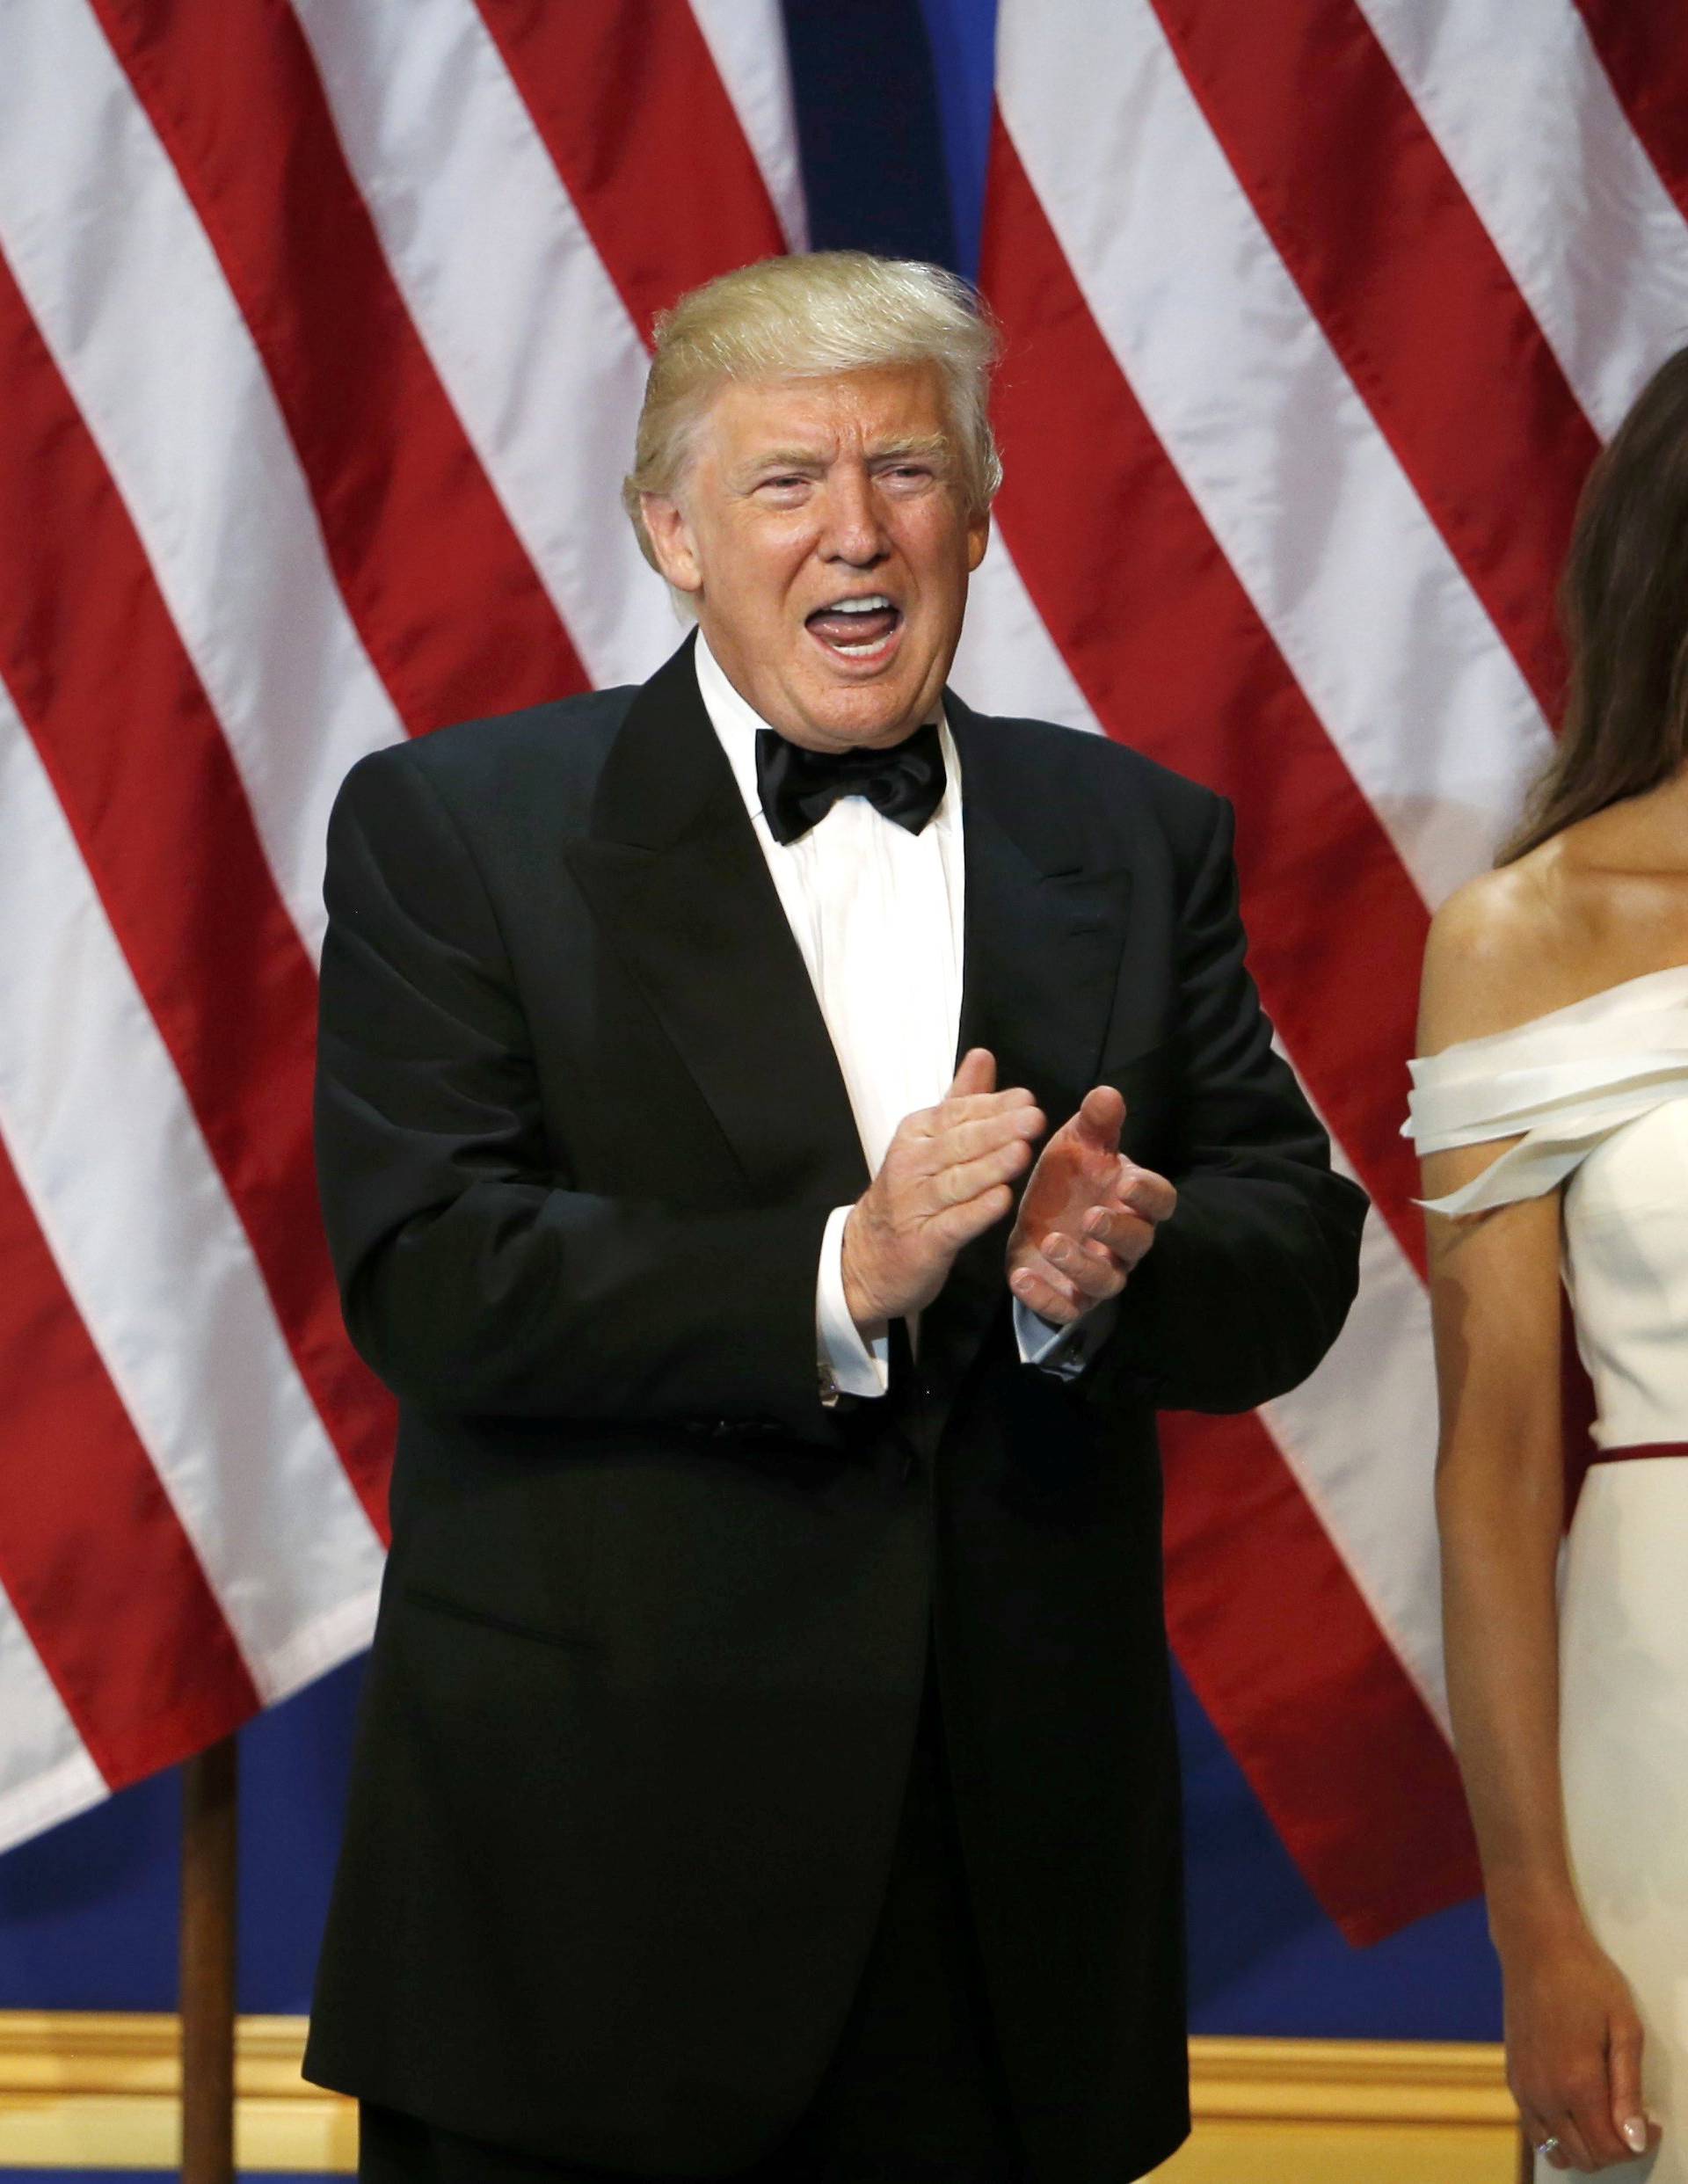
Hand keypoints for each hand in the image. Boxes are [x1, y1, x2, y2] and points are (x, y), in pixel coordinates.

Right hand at [842, 1049, 1043, 1330]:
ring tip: (1022, 1152)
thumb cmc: (911, 1193)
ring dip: (990, 1167)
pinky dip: (976, 1212)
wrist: (868, 1256)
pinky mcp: (923, 1243)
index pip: (956, 1115)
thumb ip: (961, 1101)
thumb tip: (983, 1055)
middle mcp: (912, 1166)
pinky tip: (1001, 1200)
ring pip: (957, 1182)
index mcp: (916, 1135)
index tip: (1027, 1099)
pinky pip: (953, 1224)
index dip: (992, 1106)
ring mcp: (915, 1205)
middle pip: (958, 1144)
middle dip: (997, 1130)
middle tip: (1033, 1119)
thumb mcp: (930, 1142)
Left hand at [1005, 1085, 1174, 1325]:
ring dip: (1081, 1264)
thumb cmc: (1069, 1179)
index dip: (1148, 1194)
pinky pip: (1065, 1308)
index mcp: (1132, 1201)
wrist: (1036, 1220)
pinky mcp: (1069, 1298)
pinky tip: (1019, 1276)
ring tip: (1052, 1242)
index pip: (1160, 1202)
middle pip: (1138, 1243)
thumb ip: (1096, 1123)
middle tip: (1091, 1216)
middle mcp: (1123, 1242)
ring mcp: (1098, 1273)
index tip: (1125, 1182)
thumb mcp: (1077, 1145)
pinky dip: (1044, 1296)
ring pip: (1105, 1280)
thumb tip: (1107, 1091)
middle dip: (1116, 1231)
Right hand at [1501, 1920, 1659, 2170]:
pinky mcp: (1513, 2078)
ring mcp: (1524, 2088)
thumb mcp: (1625, 2029)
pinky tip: (1575, 2109)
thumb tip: (1635, 2139)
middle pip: (1585, 2157)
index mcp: (1577, 2083)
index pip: (1611, 2148)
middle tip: (1631, 2120)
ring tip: (1603, 2117)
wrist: (1536, 1947)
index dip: (1639, 2144)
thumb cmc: (1586, 1980)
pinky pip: (1535, 2130)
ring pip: (1557, 2150)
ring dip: (1585, 2147)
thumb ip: (1629, 2090)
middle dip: (1615, 2150)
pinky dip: (1558, 2134)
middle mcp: (1545, 2094)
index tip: (1651, 2123)